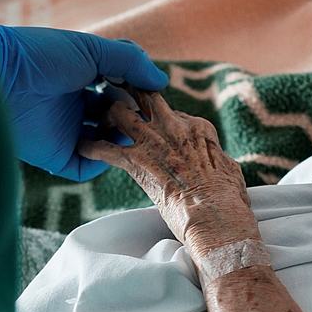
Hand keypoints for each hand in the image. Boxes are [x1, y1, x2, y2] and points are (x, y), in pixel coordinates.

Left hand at [0, 22, 168, 181]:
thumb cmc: (41, 56)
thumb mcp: (92, 49)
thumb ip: (130, 61)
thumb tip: (161, 80)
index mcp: (80, 78)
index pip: (119, 90)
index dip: (137, 92)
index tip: (152, 94)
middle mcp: (73, 106)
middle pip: (116, 118)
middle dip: (133, 117)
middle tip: (145, 116)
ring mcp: (65, 132)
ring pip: (106, 143)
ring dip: (122, 139)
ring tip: (129, 130)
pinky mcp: (56, 156)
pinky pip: (88, 166)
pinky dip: (103, 160)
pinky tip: (111, 147)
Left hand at [78, 91, 258, 252]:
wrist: (216, 217)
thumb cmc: (228, 201)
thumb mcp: (229, 170)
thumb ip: (216, 159)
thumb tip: (217, 163)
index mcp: (198, 128)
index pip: (172, 111)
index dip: (159, 116)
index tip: (152, 123)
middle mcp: (175, 127)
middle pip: (146, 97)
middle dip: (129, 94)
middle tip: (115, 97)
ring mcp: (154, 142)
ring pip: (120, 113)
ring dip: (107, 116)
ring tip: (98, 123)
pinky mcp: (137, 162)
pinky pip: (105, 148)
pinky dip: (91, 148)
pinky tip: (82, 148)